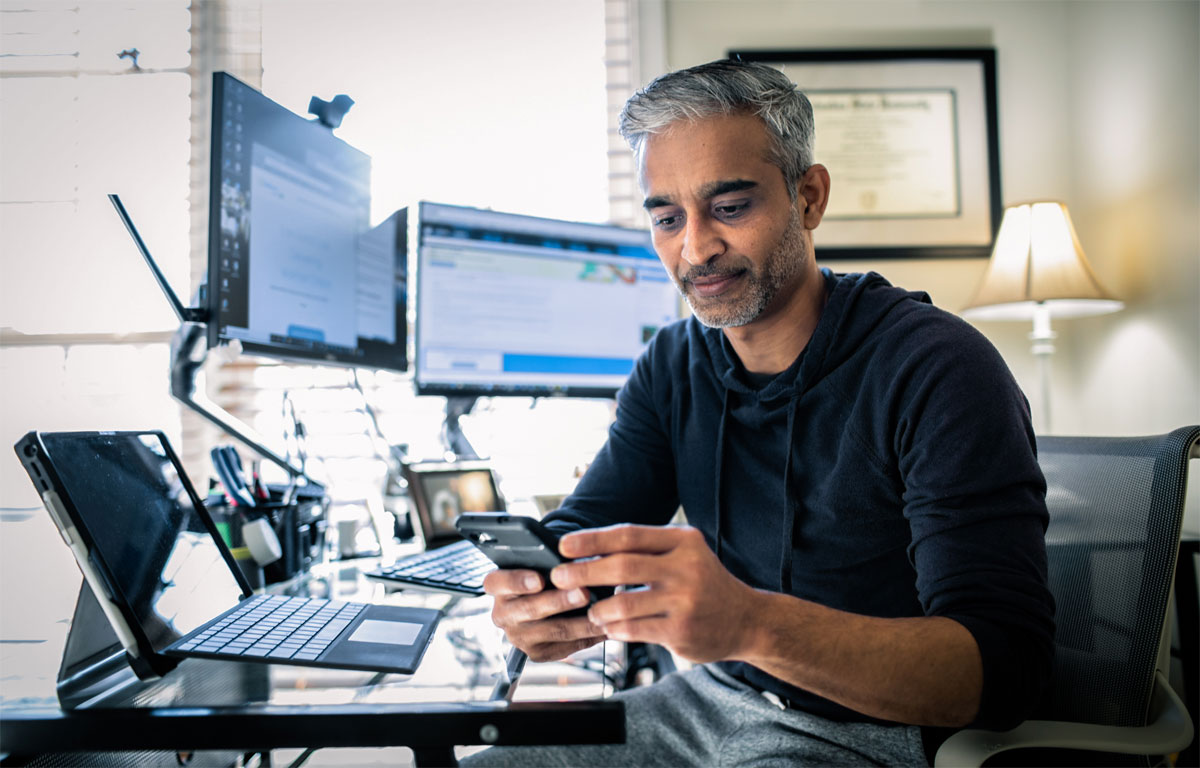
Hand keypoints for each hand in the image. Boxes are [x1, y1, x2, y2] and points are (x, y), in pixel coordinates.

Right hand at [481, 568, 606, 661]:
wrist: (547, 597)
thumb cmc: (546, 571)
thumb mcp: (541, 560)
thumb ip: (551, 560)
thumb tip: (574, 560)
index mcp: (498, 585)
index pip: (497, 582)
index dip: (517, 581)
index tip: (539, 579)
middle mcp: (502, 614)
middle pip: (529, 609)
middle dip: (559, 601)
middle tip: (584, 592)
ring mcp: (519, 637)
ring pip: (553, 631)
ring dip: (581, 622)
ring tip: (603, 612)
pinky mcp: (537, 653)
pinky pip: (567, 647)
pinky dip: (589, 636)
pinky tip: (606, 626)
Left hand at [551, 524, 760, 663]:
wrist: (746, 619)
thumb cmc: (704, 583)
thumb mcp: (685, 554)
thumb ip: (647, 550)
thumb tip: (590, 550)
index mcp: (683, 541)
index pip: (629, 535)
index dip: (592, 539)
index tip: (564, 545)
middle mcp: (686, 567)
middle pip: (622, 567)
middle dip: (584, 571)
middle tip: (559, 577)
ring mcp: (685, 600)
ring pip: (624, 603)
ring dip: (598, 608)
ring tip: (591, 610)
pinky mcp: (681, 630)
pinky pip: (634, 629)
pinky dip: (615, 628)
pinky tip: (609, 626)